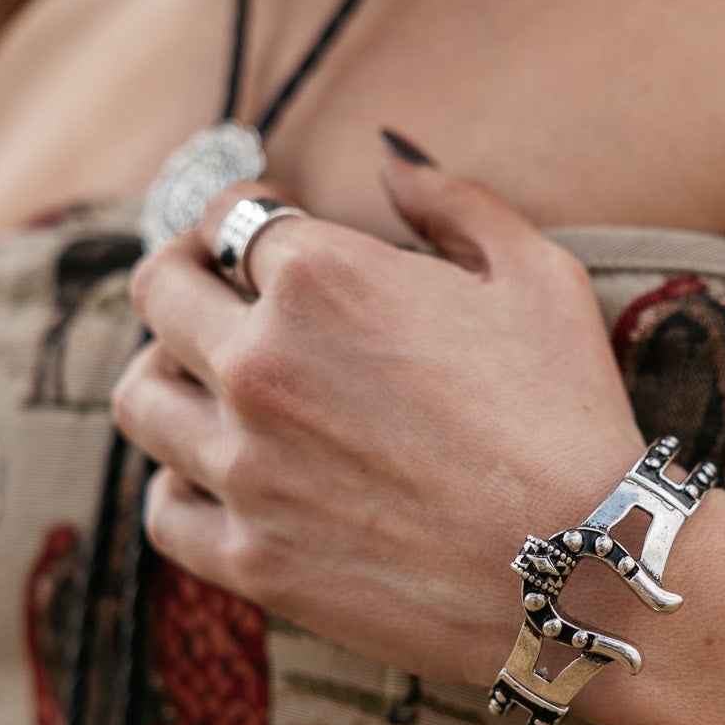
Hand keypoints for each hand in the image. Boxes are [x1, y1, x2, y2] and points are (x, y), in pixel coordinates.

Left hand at [112, 141, 644, 685]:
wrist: (585, 572)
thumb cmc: (570, 415)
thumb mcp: (535, 274)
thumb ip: (450, 199)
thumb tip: (387, 151)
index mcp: (318, 275)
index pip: (228, 216)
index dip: (239, 213)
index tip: (253, 232)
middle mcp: (258, 362)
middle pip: (159, 291)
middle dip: (187, 276)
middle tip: (215, 291)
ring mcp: (244, 466)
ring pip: (140, 397)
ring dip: (168, 375)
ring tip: (209, 384)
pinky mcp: (250, 557)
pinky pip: (162, 509)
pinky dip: (182, 486)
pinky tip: (223, 477)